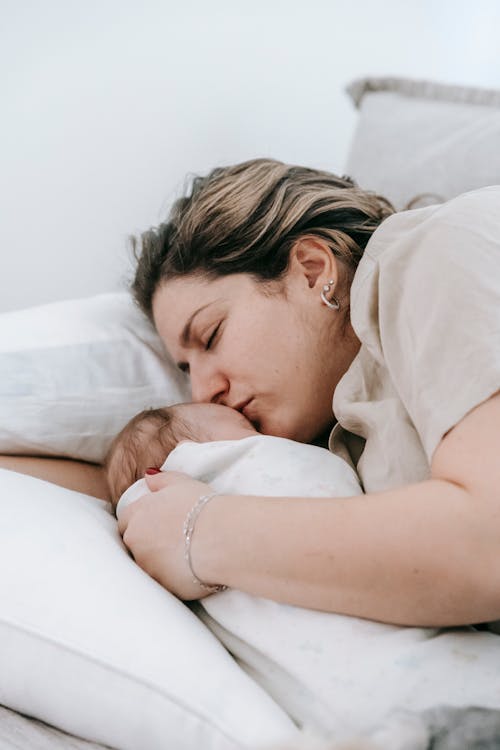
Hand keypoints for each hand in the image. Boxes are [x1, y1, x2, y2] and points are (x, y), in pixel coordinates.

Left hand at [117, 471, 219, 599]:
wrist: (222, 538)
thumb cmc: (204, 507)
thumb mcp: (182, 483)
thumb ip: (161, 480)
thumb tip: (148, 477)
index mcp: (138, 513)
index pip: (126, 519)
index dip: (142, 522)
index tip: (157, 525)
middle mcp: (135, 540)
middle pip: (133, 543)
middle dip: (147, 543)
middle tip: (173, 541)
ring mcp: (146, 565)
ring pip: (147, 565)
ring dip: (159, 562)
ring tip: (185, 557)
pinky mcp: (160, 586)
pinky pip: (163, 582)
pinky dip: (172, 578)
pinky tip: (190, 571)